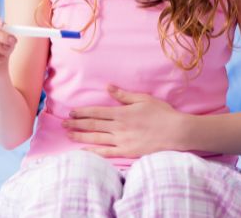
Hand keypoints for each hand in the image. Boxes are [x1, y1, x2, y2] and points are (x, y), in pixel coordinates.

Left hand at [61, 85, 184, 157]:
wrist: (177, 133)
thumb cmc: (162, 114)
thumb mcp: (143, 99)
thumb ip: (123, 95)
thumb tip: (108, 87)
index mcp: (122, 113)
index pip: (96, 112)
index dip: (82, 112)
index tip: (71, 112)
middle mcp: (119, 127)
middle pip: (93, 125)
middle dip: (76, 123)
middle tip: (63, 123)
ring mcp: (122, 141)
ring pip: (96, 139)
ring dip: (81, 136)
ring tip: (68, 134)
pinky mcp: (128, 152)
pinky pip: (107, 153)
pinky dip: (94, 152)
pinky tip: (84, 151)